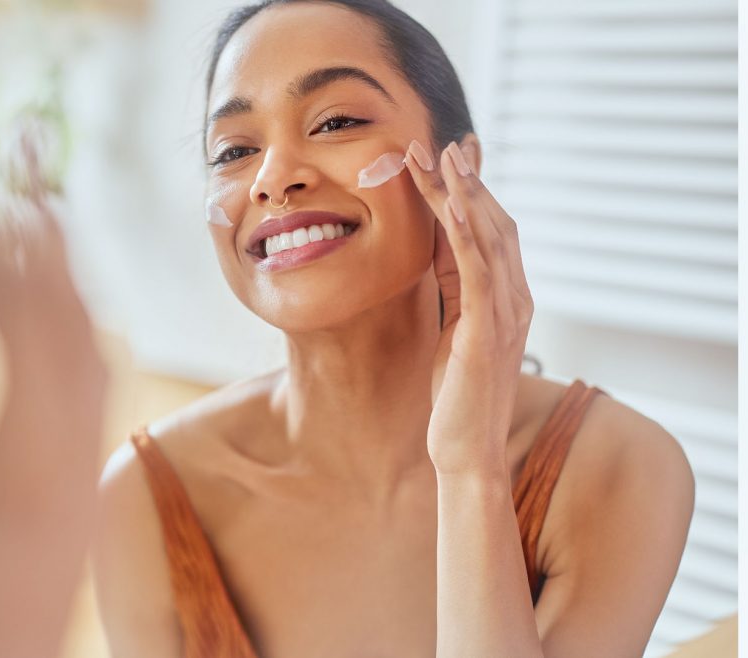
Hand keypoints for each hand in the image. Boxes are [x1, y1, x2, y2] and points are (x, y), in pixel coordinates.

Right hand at [0, 124, 107, 657]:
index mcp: (18, 468)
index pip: (6, 306)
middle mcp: (76, 463)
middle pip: (70, 310)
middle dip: (32, 220)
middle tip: (6, 146)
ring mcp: (91, 479)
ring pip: (97, 345)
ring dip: (66, 269)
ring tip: (34, 202)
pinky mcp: (88, 491)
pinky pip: (100, 387)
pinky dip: (77, 325)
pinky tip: (55, 301)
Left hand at [403, 139, 533, 476]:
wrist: (465, 449)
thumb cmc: (455, 394)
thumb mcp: (451, 327)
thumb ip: (454, 287)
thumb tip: (440, 246)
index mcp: (508, 297)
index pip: (492, 231)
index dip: (473, 191)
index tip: (453, 155)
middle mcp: (516, 298)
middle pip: (494, 224)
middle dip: (466, 181)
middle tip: (441, 141)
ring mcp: (506, 313)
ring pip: (487, 238)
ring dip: (463, 194)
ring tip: (440, 156)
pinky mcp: (486, 330)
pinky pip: (478, 272)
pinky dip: (465, 235)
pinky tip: (450, 206)